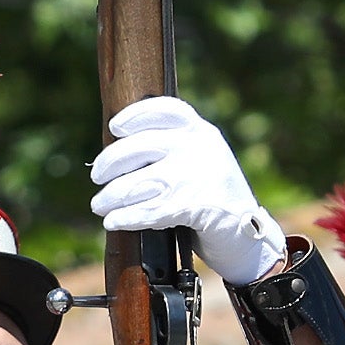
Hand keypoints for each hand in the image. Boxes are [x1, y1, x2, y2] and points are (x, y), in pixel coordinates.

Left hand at [89, 98, 283, 284]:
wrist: (247, 234)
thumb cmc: (213, 197)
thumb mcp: (201, 161)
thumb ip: (172, 149)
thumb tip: (118, 151)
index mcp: (202, 132)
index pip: (166, 110)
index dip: (135, 115)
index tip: (115, 127)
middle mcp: (201, 148)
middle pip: (141, 145)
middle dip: (111, 162)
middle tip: (97, 176)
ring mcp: (199, 176)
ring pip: (140, 181)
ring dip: (112, 196)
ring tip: (100, 204)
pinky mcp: (196, 206)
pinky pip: (150, 210)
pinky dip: (126, 217)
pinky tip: (114, 221)